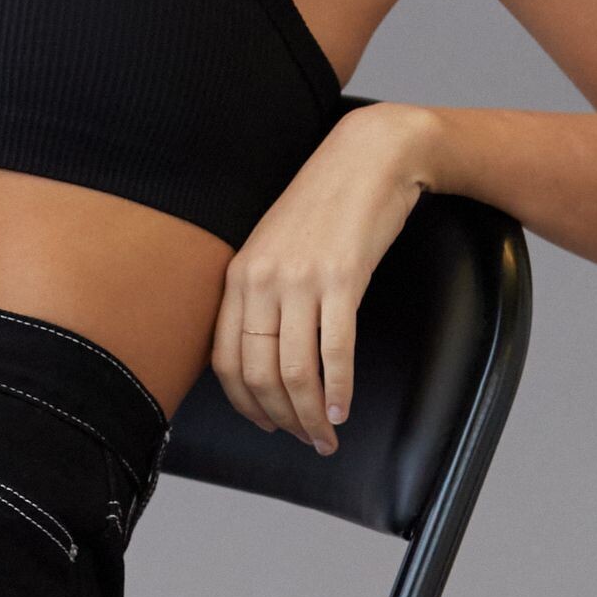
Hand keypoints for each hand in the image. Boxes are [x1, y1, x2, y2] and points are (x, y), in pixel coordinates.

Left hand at [210, 104, 440, 453]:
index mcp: (239, 276)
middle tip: (305, 441)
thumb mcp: (276, 247)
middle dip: (281, 419)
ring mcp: (301, 279)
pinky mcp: (343, 278)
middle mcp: (262, 280)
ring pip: (296, 371)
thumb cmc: (326, 204)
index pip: (226, 361)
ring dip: (311, 415)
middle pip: (259, 375)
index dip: (244, 404)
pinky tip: (343, 410)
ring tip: (327, 436)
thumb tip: (264, 351)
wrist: (370, 156)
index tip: (266, 424)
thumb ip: (262, 293)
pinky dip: (338, 389)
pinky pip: (335, 351)